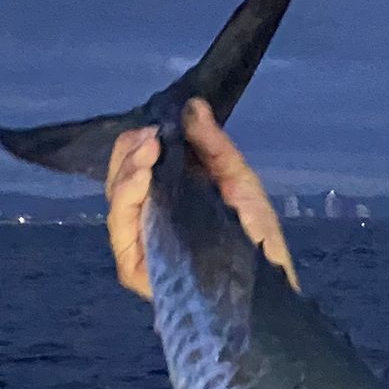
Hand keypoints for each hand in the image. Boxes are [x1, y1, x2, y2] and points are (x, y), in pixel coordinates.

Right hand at [103, 96, 298, 298]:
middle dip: (129, 153)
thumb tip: (192, 105)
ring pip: (116, 201)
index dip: (137, 143)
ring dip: (127, 171)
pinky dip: (127, 200)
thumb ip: (214, 145)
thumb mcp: (238, 181)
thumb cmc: (257, 236)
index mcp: (167, 197)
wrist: (272, 283)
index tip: (156, 126)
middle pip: (119, 181)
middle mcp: (148, 218)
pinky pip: (121, 231)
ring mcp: (141, 244)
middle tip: (150, 137)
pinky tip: (143, 180)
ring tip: (147, 150)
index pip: (134, 166)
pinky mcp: (138, 269)